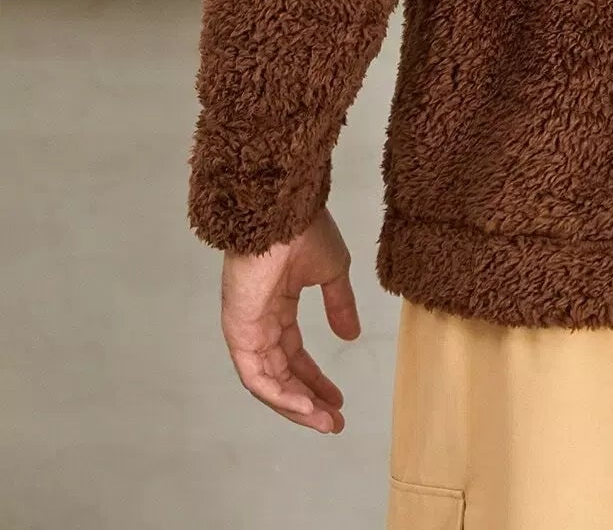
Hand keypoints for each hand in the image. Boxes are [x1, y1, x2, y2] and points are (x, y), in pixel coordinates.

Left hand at [219, 206, 360, 433]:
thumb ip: (338, 305)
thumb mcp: (332, 271)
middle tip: (333, 423)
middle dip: (307, 400)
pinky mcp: (238, 333)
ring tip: (324, 422)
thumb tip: (351, 335)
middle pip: (281, 373)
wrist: (283, 213)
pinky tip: (305, 407)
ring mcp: (247, 329)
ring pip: (268, 381)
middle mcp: (260, 322)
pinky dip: (279, 395)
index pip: (294, 353)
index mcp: (278, 305)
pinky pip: (256, 376)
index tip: (338, 400)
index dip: (315, 379)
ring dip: (295, 406)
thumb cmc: (305, 232)